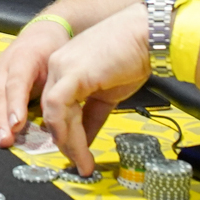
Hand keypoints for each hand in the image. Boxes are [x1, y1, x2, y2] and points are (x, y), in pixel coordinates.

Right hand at [0, 19, 71, 146]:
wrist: (40, 33)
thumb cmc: (52, 50)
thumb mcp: (58, 65)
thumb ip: (52, 89)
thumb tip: (52, 118)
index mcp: (23, 59)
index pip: (17, 84)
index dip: (15, 104)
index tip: (16, 125)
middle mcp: (4, 66)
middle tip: (3, 141)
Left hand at [39, 4, 150, 175]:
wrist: (148, 36)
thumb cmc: (133, 57)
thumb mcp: (108, 93)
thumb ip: (93, 115)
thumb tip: (87, 140)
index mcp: (65, 67)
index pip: (56, 105)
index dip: (65, 131)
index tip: (76, 153)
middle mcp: (57, 65)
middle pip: (51, 110)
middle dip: (64, 141)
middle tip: (79, 162)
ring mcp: (61, 67)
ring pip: (52, 113)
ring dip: (66, 141)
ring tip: (82, 161)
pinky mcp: (71, 72)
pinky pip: (59, 108)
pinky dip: (67, 131)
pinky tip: (79, 147)